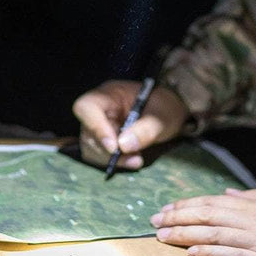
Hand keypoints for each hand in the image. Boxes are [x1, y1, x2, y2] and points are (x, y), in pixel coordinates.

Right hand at [72, 80, 187, 169]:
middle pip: (87, 131)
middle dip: (108, 150)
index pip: (87, 107)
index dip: (95, 127)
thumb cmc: (165, 107)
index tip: (114, 147)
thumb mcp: (162, 116)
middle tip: (133, 158)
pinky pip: (98, 154)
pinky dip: (113, 162)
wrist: (169, 112)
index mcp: (110, 94)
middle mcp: (100, 108)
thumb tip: (123, 146)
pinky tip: (131, 161)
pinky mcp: (103, 139)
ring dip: (110, 159)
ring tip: (135, 160)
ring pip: (90, 146)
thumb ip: (145, 129)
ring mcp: (99, 123)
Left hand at [150, 189, 255, 255]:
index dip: (188, 205)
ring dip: (187, 235)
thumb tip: (228, 192)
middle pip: (210, 217)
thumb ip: (255, 198)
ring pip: (216, 235)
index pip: (214, 203)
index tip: (167, 209)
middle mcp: (255, 221)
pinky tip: (192, 254)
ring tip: (164, 236)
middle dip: (180, 218)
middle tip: (155, 221)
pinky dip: (212, 254)